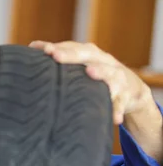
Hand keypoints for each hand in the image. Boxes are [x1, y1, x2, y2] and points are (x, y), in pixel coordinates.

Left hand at [29, 40, 154, 124]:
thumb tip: (32, 46)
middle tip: (56, 55)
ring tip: (90, 72)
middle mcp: (104, 61)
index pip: (73, 48)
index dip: (59, 48)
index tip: (45, 50)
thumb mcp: (82, 63)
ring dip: (100, 72)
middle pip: (88, 55)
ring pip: (109, 74)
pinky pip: (121, 103)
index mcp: (90, 54)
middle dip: (71, 55)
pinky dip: (117, 110)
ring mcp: (117, 78)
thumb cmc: (97, 73)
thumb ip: (60, 55)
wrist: (132, 88)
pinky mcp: (125, 95)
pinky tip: (114, 119)